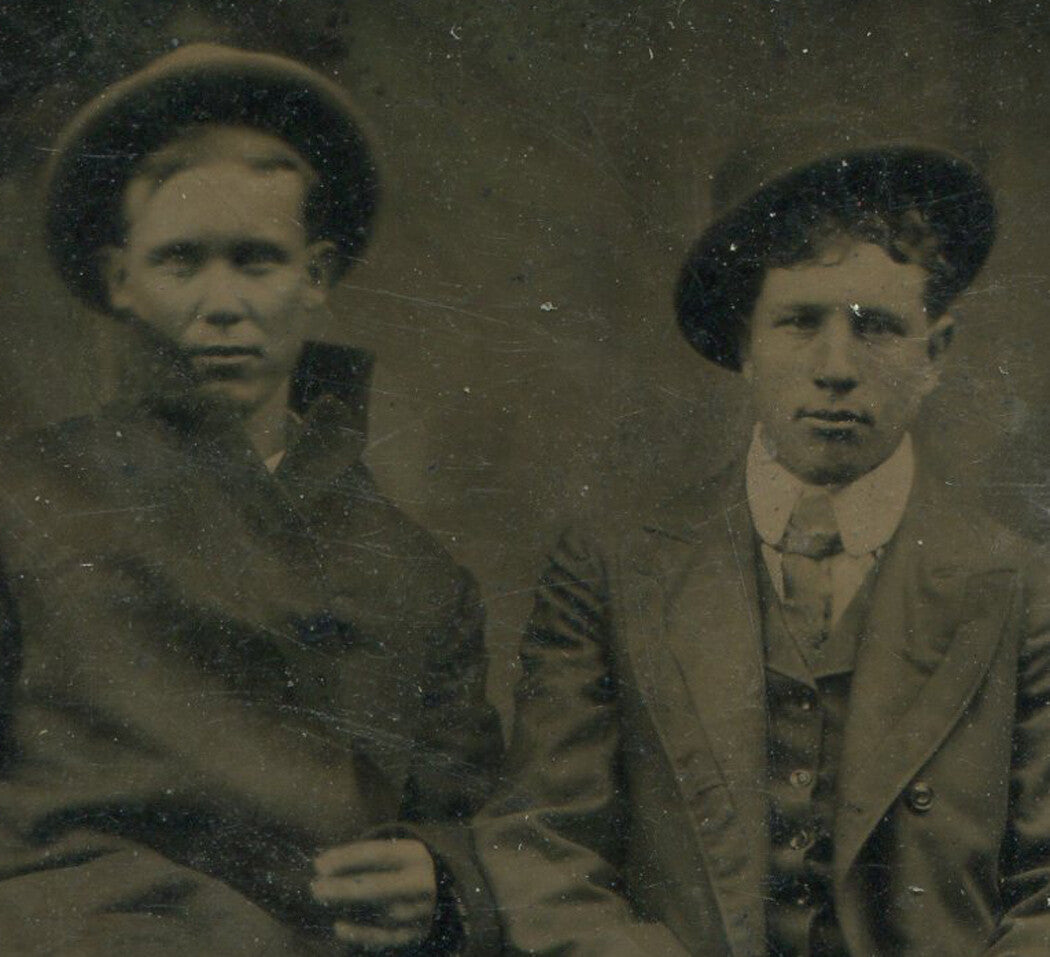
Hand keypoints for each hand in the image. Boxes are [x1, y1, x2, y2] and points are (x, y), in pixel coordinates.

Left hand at [311, 838, 438, 951]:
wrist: (432, 891)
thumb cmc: (395, 868)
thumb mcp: (388, 854)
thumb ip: (359, 857)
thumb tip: (321, 866)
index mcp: (414, 855)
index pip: (378, 854)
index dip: (346, 859)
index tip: (318, 864)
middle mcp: (421, 883)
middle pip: (379, 887)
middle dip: (344, 888)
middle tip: (315, 887)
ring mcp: (420, 912)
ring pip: (380, 913)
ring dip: (348, 907)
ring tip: (323, 899)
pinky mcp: (414, 935)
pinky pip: (383, 938)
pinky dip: (359, 933)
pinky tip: (338, 926)